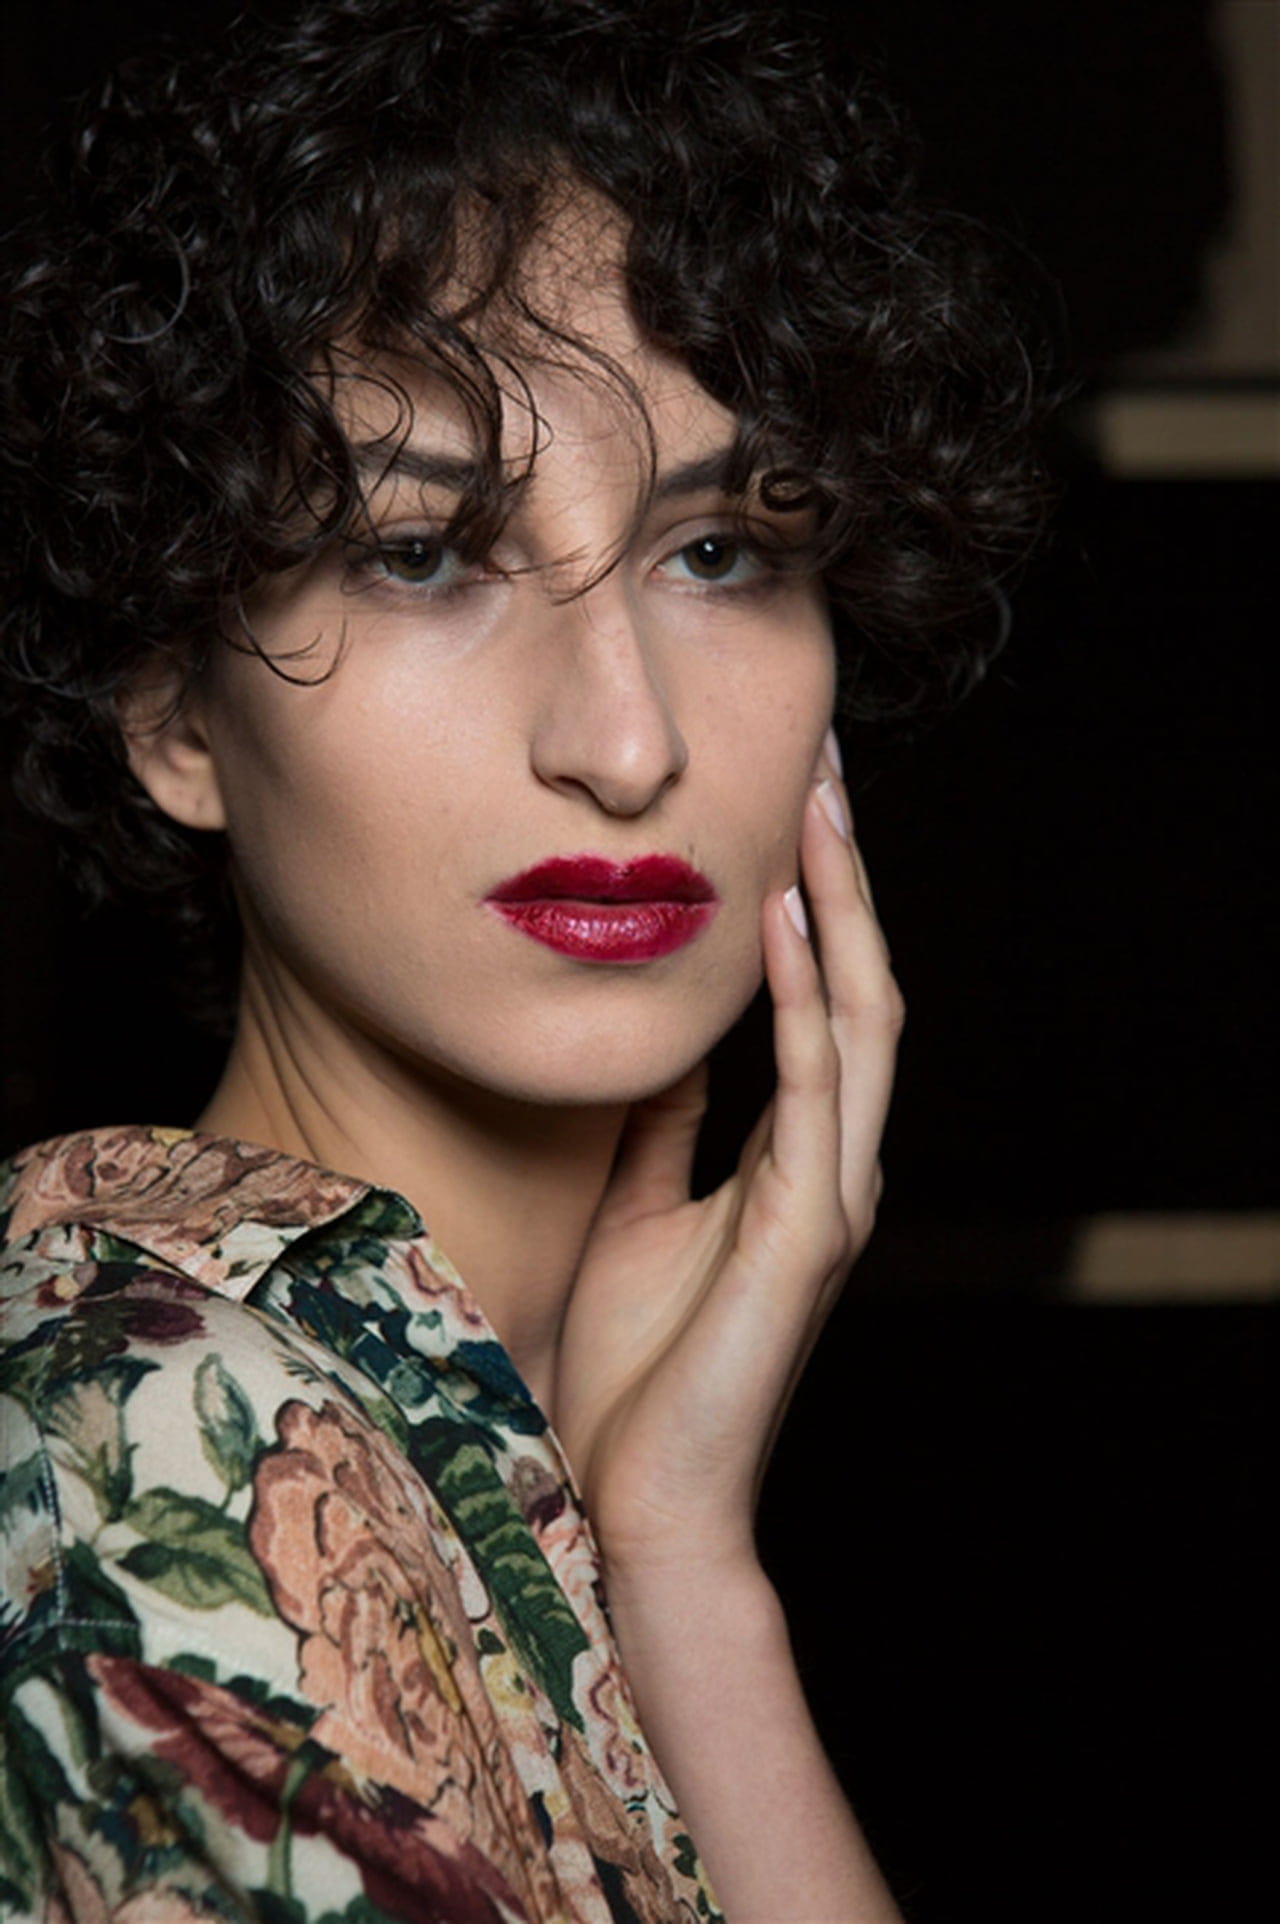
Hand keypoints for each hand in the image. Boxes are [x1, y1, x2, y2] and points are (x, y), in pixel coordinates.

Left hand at [551, 736, 903, 1580]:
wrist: (641, 1501)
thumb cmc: (637, 1367)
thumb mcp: (642, 1207)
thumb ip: (669, 1121)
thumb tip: (666, 1031)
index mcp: (795, 1157)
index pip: (818, 1000)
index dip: (813, 901)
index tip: (784, 804)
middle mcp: (833, 1162)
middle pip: (854, 984)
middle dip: (842, 872)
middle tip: (821, 761)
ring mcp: (830, 1193)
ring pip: (856, 1017)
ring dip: (839, 906)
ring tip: (816, 804)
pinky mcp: (806, 1229)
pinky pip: (812, 1088)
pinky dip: (800, 996)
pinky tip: (779, 917)